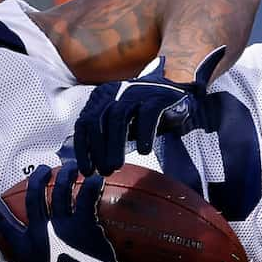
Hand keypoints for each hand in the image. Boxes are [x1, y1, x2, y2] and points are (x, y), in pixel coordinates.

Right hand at [0, 164, 139, 261]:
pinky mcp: (84, 222)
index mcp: (25, 247)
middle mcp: (40, 231)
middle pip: (35, 196)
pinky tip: (95, 178)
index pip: (4, 223)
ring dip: (65, 176)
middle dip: (38, 179)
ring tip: (70, 168)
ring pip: (60, 191)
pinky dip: (91, 186)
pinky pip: (85, 197)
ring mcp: (62, 224)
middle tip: (43, 171)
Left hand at [70, 47, 227, 173]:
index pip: (83, 123)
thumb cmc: (143, 116)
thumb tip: (88, 165)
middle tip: (104, 171)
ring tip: (116, 167)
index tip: (87, 170)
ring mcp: (136, 91)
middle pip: (97, 120)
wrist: (179, 98)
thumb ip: (103, 137)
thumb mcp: (120, 125)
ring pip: (118, 117)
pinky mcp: (158, 96)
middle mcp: (115, 90)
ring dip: (115, 146)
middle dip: (97, 149)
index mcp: (101, 97)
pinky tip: (144, 151)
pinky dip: (144, 134)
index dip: (82, 149)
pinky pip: (147, 114)